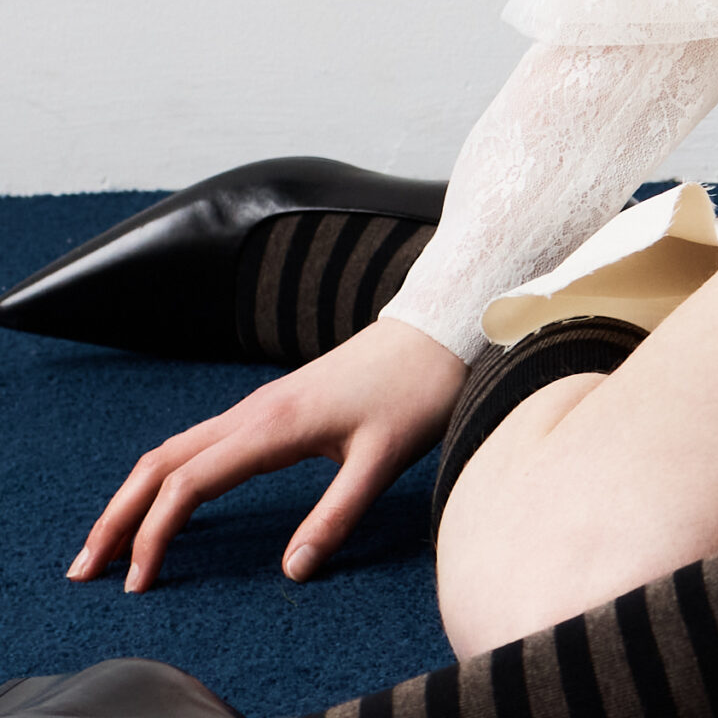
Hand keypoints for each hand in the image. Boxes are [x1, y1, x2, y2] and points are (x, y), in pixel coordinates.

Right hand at [69, 315, 468, 591]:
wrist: (436, 331)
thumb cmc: (414, 391)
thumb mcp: (384, 458)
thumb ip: (337, 515)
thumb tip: (292, 569)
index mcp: (272, 425)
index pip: (188, 484)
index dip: (153, 535)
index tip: (136, 583)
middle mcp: (254, 412)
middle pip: (161, 463)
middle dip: (117, 515)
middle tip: (84, 569)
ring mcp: (259, 407)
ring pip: (175, 449)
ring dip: (134, 494)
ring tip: (108, 543)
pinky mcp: (271, 410)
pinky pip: (200, 444)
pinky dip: (166, 476)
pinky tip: (164, 504)